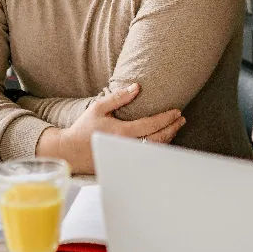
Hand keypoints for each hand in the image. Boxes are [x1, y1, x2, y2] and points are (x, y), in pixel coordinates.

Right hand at [36, 83, 184, 172]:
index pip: (151, 125)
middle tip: (181, 119)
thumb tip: (136, 87)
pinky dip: (158, 148)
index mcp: (122, 132)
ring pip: (155, 150)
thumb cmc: (83, 128)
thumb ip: (118, 97)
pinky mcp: (126, 163)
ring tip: (175, 128)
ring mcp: (127, 157)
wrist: (70, 152)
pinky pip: (147, 156)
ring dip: (168, 138)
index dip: (166, 118)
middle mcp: (127, 146)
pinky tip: (163, 140)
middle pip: (158, 139)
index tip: (177, 112)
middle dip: (172, 128)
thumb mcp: (98, 108)